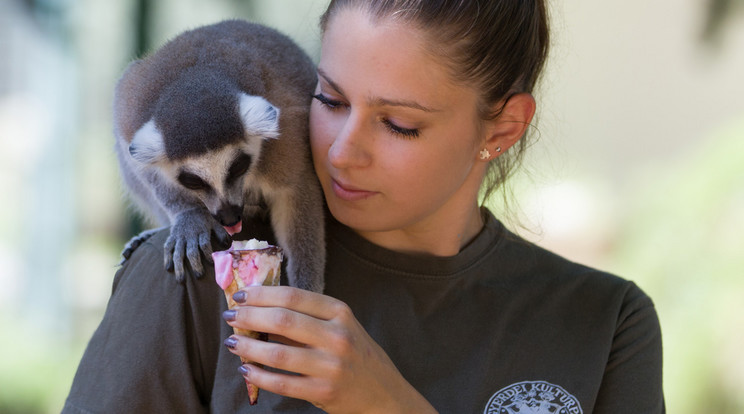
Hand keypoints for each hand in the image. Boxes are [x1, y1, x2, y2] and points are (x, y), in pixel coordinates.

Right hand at [164, 208, 230, 280]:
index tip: (212, 264)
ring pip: (178, 253)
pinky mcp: (172, 238)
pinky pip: (168, 248)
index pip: (205, 244)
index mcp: (202, 232)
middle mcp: (190, 236)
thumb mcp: (215, 224)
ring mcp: (179, 238)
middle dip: (195, 265)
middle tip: (199, 276)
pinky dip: (167, 258)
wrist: (187, 208)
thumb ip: (222, 234)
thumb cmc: (204, 220)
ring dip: (179, 267)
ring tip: (181, 280)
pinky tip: (168, 268)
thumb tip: (229, 246)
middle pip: (192, 252)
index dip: (208, 254)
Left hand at [222, 286, 437, 413]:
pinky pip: (282, 383)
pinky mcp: (324, 392)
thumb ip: (308, 317)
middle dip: (249, 317)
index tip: (241, 295)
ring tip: (232, 343)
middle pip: (282, 321)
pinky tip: (246, 369)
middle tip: (231, 316)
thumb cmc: (356, 354)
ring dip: (248, 347)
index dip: (262, 294)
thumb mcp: (341, 326)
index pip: (293, 296)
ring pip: (277, 353)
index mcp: (340, 312)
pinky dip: (258, 376)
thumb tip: (259, 310)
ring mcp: (331, 366)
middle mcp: (337, 336)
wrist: (383, 393)